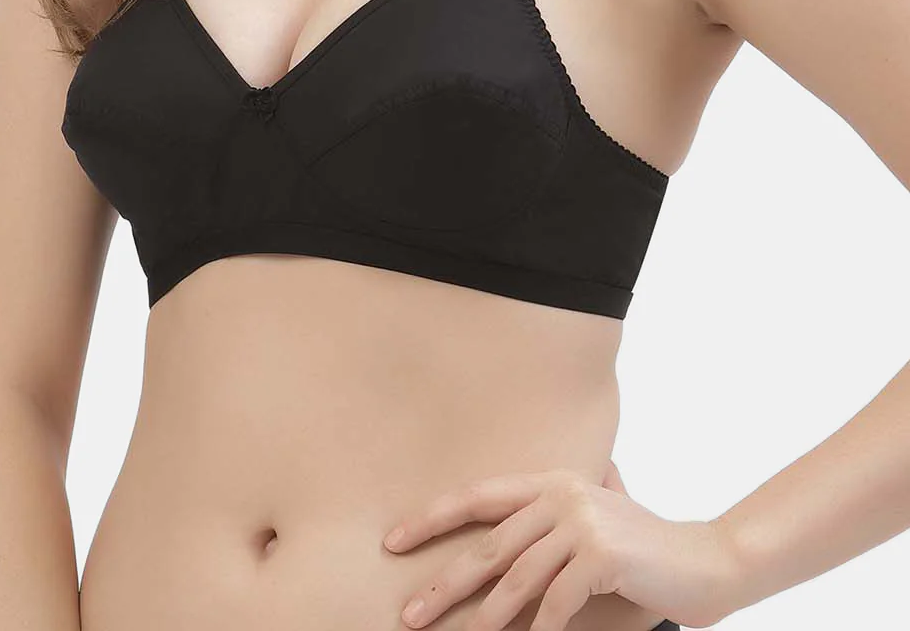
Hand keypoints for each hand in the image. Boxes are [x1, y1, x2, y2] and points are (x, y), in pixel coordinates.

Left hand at [382, 467, 737, 630]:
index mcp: (552, 481)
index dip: (432, 517)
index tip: (393, 541)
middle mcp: (561, 493)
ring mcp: (581, 521)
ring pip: (516, 578)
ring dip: (482, 617)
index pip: (478, 496)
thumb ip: (554, 513)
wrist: (705, 560)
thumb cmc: (643, 549)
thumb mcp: (592, 518)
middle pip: (488, 544)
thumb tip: (503, 533)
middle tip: (410, 612)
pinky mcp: (600, 554)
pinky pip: (554, 604)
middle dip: (445, 582)